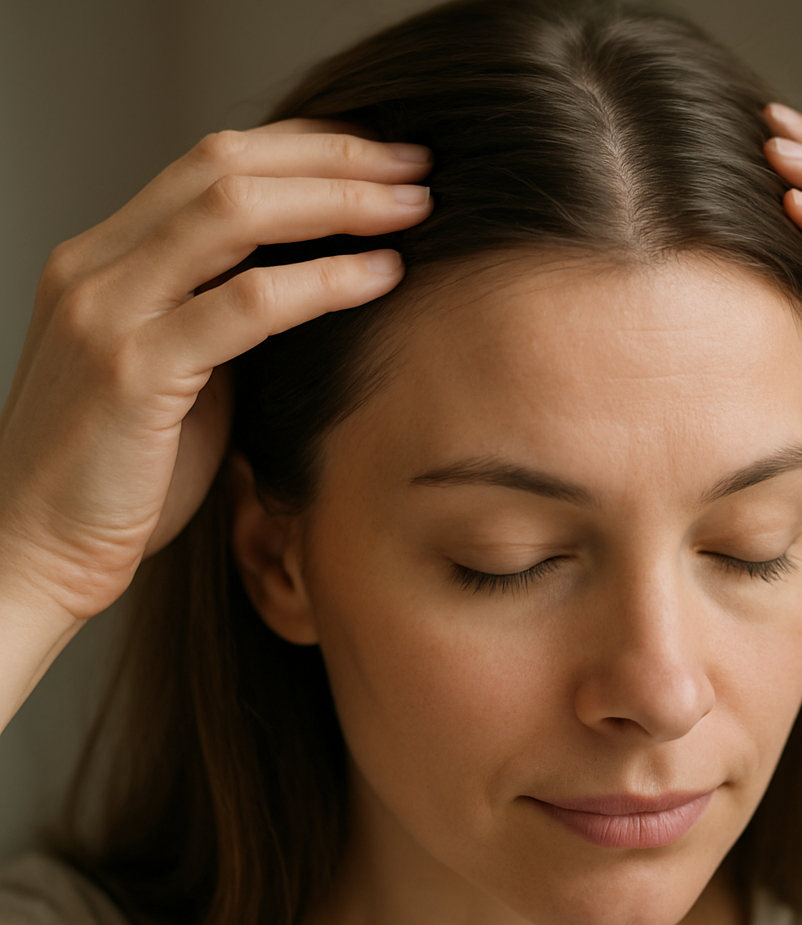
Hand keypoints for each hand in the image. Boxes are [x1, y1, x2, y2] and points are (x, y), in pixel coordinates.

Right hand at [0, 120, 432, 624]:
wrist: (35, 550)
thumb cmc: (117, 477)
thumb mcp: (171, 375)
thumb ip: (220, 322)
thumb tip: (306, 289)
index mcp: (105, 260)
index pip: (211, 164)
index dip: (304, 148)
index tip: (379, 157)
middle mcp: (97, 266)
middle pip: (227, 165)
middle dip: (334, 155)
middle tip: (416, 163)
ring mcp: (108, 311)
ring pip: (235, 213)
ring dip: (339, 200)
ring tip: (414, 205)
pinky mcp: (132, 370)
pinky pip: (247, 304)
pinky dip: (325, 281)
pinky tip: (383, 275)